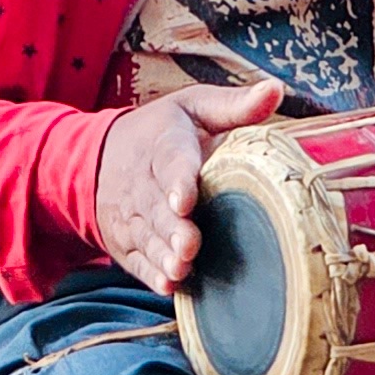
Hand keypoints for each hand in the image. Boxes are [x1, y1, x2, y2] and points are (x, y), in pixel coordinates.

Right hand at [93, 79, 286, 294]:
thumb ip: (235, 105)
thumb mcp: (194, 107)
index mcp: (162, 142)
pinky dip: (150, 273)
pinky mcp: (126, 242)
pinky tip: (167, 284)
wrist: (97, 158)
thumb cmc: (162, 132)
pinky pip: (136, 259)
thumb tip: (277, 90)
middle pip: (156, 208)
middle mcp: (142, 182)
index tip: (186, 199)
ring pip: (146, 236)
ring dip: (163, 254)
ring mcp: (131, 215)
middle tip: (189, 244)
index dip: (178, 181)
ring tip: (181, 267)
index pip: (169, 161)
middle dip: (172, 228)